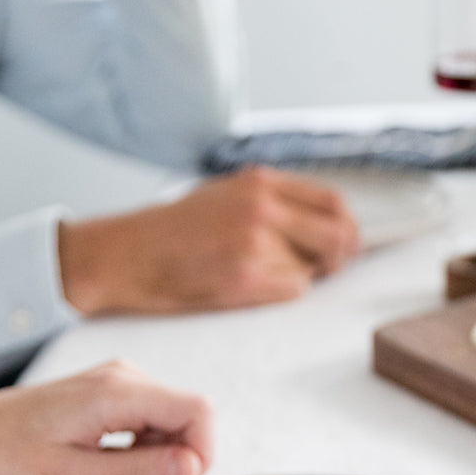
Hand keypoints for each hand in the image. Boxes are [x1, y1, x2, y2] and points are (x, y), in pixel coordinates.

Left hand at [0, 361, 213, 474]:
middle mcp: (124, 376)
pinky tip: (108, 464)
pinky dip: (144, 448)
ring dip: (161, 455)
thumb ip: (139, 472)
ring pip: (173, 420)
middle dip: (180, 457)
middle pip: (189, 415)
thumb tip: (194, 467)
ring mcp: (117, 382)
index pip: (198, 410)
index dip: (202, 452)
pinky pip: (151, 420)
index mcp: (116, 392)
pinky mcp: (110, 393)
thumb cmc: (3, 462)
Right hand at [57, 166, 360, 314]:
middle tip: (326, 268)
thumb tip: (326, 222)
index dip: (347, 226)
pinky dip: (281, 292)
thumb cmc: (175, 229)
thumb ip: (274, 202)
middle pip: (339, 235)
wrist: (128, 254)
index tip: (346, 242)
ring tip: (261, 271)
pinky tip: (250, 284)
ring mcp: (256, 242)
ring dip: (300, 276)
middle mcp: (262, 207)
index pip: (333, 201)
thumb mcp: (226, 194)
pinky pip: (293, 290)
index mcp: (260, 182)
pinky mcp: (246, 276)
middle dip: (340, 257)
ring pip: (314, 268)